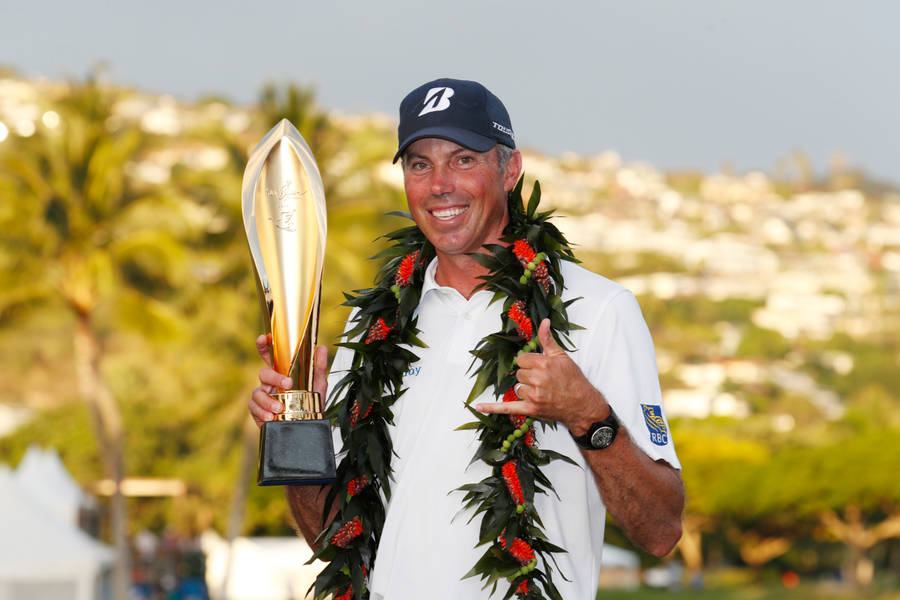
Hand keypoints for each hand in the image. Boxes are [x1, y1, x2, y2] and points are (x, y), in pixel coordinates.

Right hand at [248, 333, 328, 427]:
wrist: (308, 425)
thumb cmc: (312, 401)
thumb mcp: (318, 383)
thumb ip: (318, 366)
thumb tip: (321, 348)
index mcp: (282, 372)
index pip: (270, 356)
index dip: (264, 345)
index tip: (264, 338)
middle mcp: (270, 382)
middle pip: (263, 373)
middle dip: (274, 377)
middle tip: (288, 384)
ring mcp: (263, 396)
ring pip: (257, 393)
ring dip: (267, 400)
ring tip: (280, 408)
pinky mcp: (258, 410)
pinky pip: (253, 408)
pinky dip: (262, 412)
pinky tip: (271, 417)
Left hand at [475, 319, 608, 434]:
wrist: (582, 405)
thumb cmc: (574, 380)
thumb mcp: (562, 356)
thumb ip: (547, 340)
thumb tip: (543, 322)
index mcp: (543, 364)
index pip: (521, 360)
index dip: (529, 363)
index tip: (538, 366)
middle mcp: (537, 379)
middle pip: (518, 374)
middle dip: (528, 376)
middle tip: (543, 381)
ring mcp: (533, 396)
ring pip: (517, 388)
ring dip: (525, 390)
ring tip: (542, 392)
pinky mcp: (531, 410)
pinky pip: (507, 408)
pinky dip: (492, 408)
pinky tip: (479, 406)